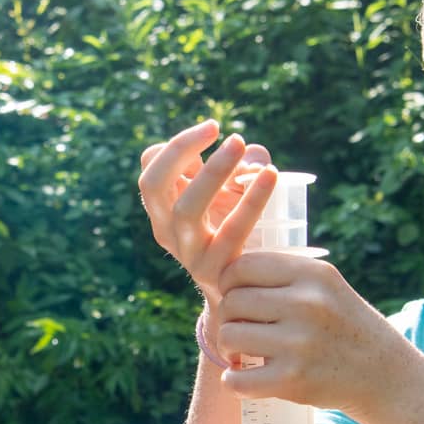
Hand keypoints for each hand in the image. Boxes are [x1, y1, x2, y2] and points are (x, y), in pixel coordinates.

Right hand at [138, 119, 277, 304]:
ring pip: (186, 209)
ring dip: (213, 172)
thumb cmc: (238, 232)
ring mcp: (189, 255)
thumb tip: (253, 155)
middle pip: (154, 185)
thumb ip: (242, 166)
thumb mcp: (232, 195)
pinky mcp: (218, 272)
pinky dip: (252, 201)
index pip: (151, 172)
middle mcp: (167, 232)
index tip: (213, 128)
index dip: (176, 147)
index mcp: (162, 211)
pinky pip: (232, 233)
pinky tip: (271, 176)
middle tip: (219, 129)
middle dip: (181, 150)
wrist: (247, 295)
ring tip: (240, 144)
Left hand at [213, 249, 413, 417]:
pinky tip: (242, 378)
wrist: (384, 375)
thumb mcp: (326, 287)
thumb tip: (223, 274)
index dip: (230, 283)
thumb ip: (282, 276)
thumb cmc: (343, 326)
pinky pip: (237, 379)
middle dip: (230, 317)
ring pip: (229, 336)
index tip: (236, 298)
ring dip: (230, 347)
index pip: (242, 266)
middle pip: (232, 302)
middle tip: (242, 329)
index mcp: (312, 274)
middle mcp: (306, 304)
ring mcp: (299, 343)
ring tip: (245, 353)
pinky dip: (233, 381)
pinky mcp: (293, 380)